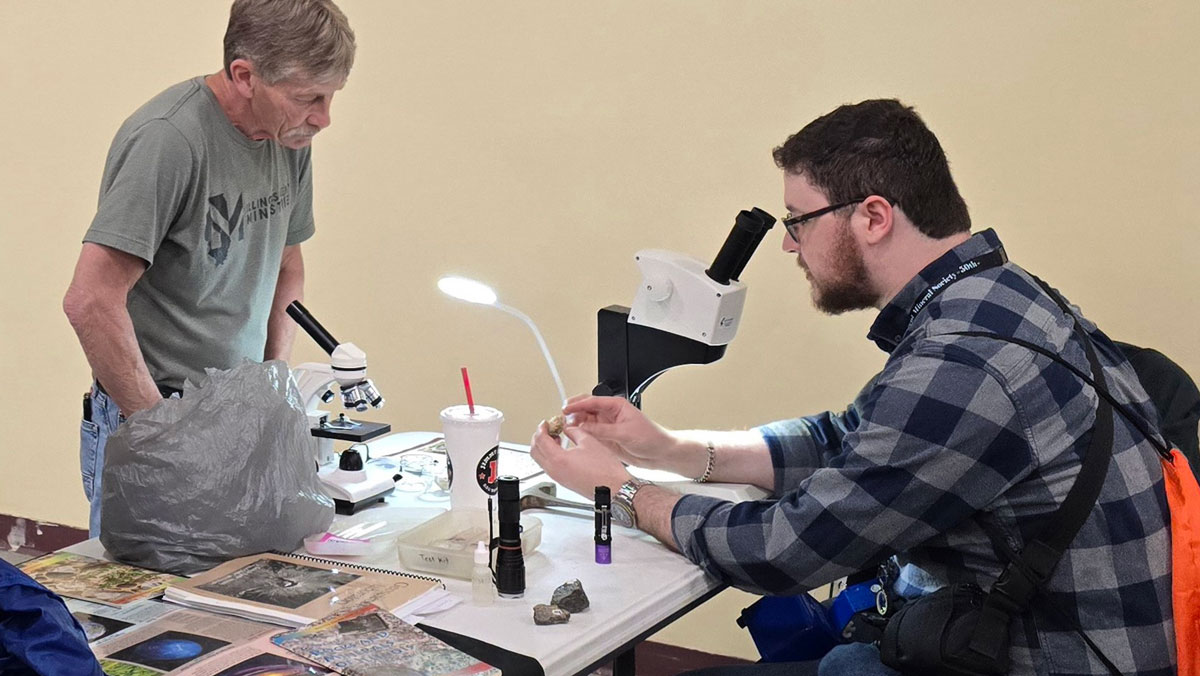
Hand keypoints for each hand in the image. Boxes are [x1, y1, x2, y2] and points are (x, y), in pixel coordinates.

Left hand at [530, 421, 632, 498]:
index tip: (546, 423)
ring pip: (540, 460)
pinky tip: (561, 449)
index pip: (540, 440)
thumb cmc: (605, 470)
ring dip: (543, 447)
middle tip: (547, 429)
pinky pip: (549, 466)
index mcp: (558, 459)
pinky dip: (549, 456)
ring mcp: (558, 478)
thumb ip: (574, 432)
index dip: (542, 428)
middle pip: (535, 451)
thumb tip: (568, 429)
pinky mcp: (564, 482)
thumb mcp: (589, 441)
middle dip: (538, 437)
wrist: (613, 488)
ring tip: (554, 437)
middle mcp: (554, 471)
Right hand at [561, 395, 689, 473]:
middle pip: (586, 409)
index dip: (577, 404)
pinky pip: (590, 433)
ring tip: (565, 428)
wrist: (660, 453)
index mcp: (616, 406)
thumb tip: (584, 427)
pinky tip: (574, 436)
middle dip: (573, 411)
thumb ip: (603, 430)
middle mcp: (610, 414)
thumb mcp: (625, 433)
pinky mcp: (606, 438)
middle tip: (561, 417)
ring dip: (575, 423)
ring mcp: (607, 426)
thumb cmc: (651, 437)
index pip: (592, 401)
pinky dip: (581, 434)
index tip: (565, 408)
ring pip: (586, 421)